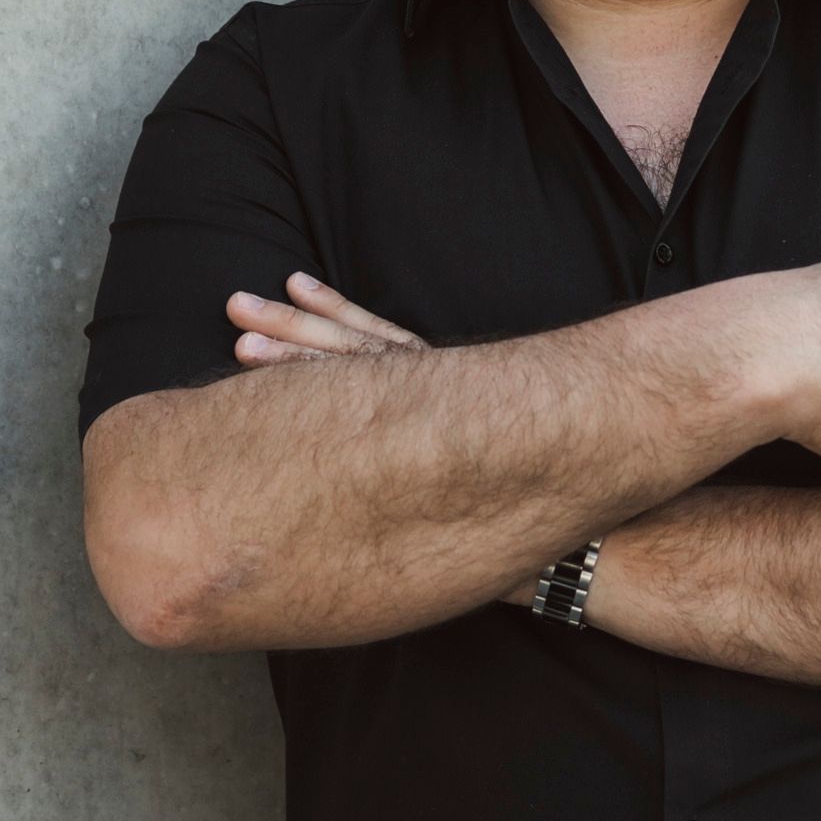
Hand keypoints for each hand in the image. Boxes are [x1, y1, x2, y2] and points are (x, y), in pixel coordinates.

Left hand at [226, 277, 543, 606]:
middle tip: (237, 305)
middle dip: (291, 329)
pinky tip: (274, 411)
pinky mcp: (426, 469)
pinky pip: (362, 438)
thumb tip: (405, 429)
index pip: (375, 341)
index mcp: (441, 389)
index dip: (332, 312)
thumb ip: (444, 429)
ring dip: (290, 363)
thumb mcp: (482, 445)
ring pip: (347, 388)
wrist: (584, 536)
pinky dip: (318, 406)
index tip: (292, 284)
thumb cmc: (533, 489)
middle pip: (349, 354)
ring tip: (240, 344)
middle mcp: (433, 400)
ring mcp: (428, 432)